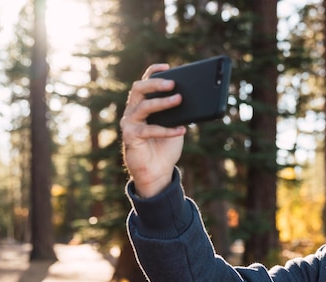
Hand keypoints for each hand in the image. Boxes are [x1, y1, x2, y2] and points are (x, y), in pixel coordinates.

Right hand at [121, 64, 186, 197]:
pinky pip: (149, 130)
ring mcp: (130, 123)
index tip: (168, 66)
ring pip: (143, 106)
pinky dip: (167, 130)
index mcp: (142, 105)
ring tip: (179, 99)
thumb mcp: (176, 126)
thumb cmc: (166, 147)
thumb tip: (195, 100)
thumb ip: (180, 113)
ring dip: (162, 102)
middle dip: (156, 83)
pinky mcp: (130, 137)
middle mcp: (133, 111)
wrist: (157, 171)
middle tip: (173, 84)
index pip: (145, 83)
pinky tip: (182, 129)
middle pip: (139, 89)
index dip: (154, 72)